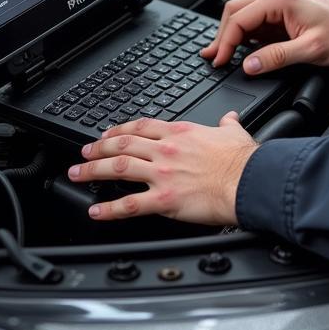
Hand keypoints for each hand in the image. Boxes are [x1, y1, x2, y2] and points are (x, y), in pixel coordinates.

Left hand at [69, 113, 256, 224]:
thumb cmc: (243, 161)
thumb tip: (230, 118)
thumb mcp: (234, 132)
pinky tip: (96, 211)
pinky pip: (129, 205)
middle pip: (123, 144)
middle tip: (84, 153)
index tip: (108, 133)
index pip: (141, 126)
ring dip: (94, 171)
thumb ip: (227, 124)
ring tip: (79, 174)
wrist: (249, 181)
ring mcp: (162, 174)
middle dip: (99, 148)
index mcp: (180, 133)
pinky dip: (109, 209)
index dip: (120, 129)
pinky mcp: (164, 200)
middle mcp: (166, 151)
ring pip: (119, 168)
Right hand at [201, 0, 328, 75]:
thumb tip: (248, 65)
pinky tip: (241, 50)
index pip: (239, 19)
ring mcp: (280, 5)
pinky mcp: (285, 15)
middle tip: (213, 57)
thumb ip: (276, 57)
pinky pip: (257, 23)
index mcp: (280, 0)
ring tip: (220, 54)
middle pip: (236, 12)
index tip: (219, 61)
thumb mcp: (310, 50)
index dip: (225, 42)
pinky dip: (245, 36)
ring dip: (231, 35)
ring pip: (244, 16)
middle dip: (221, 35)